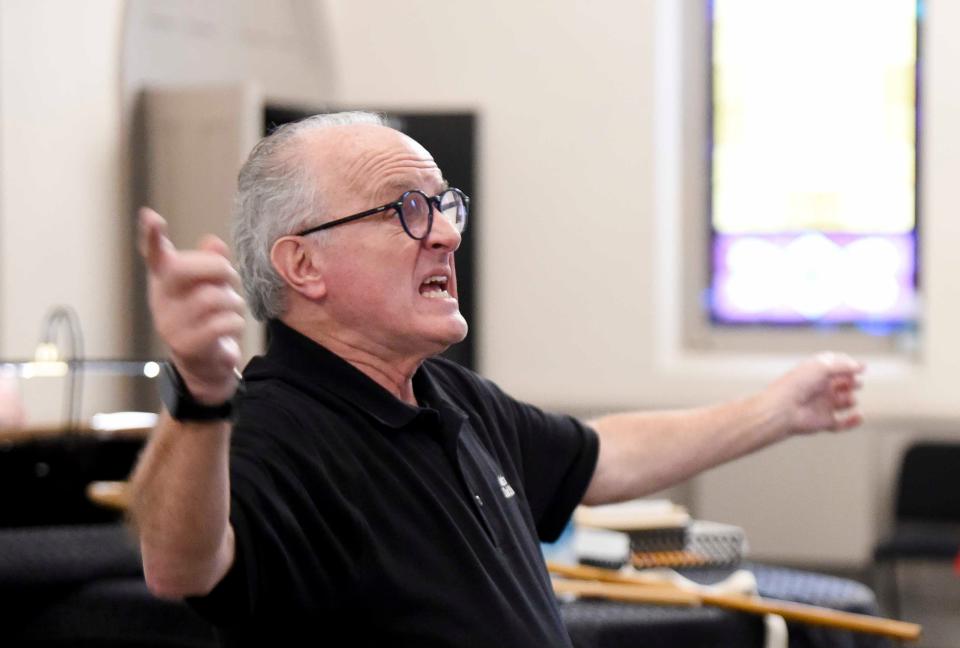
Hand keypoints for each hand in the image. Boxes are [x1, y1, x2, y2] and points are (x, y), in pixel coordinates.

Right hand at [139, 207, 245, 403]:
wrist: (204, 365)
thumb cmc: (208, 316)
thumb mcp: (211, 286)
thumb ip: (212, 263)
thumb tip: (214, 243)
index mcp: (165, 279)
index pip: (155, 254)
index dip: (153, 237)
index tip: (151, 217)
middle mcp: (161, 299)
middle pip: (186, 269)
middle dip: (218, 269)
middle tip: (230, 278)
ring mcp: (170, 323)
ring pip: (213, 298)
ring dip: (233, 302)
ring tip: (230, 309)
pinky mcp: (186, 344)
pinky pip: (223, 323)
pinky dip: (235, 323)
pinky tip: (229, 329)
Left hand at [764, 352, 864, 435]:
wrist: (783, 410)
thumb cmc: (797, 384)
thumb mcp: (821, 367)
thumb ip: (843, 365)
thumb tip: (860, 366)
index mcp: (816, 372)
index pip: (836, 366)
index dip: (850, 365)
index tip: (862, 367)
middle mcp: (820, 388)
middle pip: (843, 383)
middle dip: (852, 382)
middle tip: (854, 383)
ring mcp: (822, 405)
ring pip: (845, 401)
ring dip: (851, 399)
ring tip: (847, 398)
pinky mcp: (824, 421)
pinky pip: (843, 423)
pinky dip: (853, 421)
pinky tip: (859, 416)